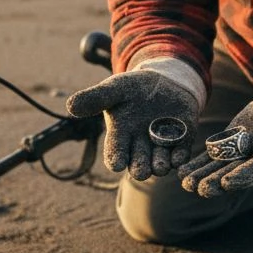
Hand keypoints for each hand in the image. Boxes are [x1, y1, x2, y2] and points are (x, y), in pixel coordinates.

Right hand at [66, 70, 197, 179]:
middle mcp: (140, 146)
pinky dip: (180, 157)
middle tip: (140, 171)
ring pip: (160, 163)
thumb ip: (95, 98)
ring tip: (160, 166)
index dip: (116, 160)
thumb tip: (70, 106)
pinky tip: (179, 157)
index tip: (116, 164)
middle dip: (140, 168)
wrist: (162, 80)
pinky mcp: (182, 140)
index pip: (115, 154)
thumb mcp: (114, 89)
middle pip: (138, 164)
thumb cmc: (132, 88)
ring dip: (160, 165)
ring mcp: (161, 145)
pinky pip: (180, 153)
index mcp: (120, 137)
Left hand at [177, 88, 252, 196]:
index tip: (227, 183)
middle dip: (216, 181)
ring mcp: (242, 154)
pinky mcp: (232, 145)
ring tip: (185, 183)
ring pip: (220, 167)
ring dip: (203, 175)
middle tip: (198, 189)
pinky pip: (212, 157)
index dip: (242, 176)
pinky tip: (181, 170)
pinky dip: (198, 163)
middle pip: (234, 173)